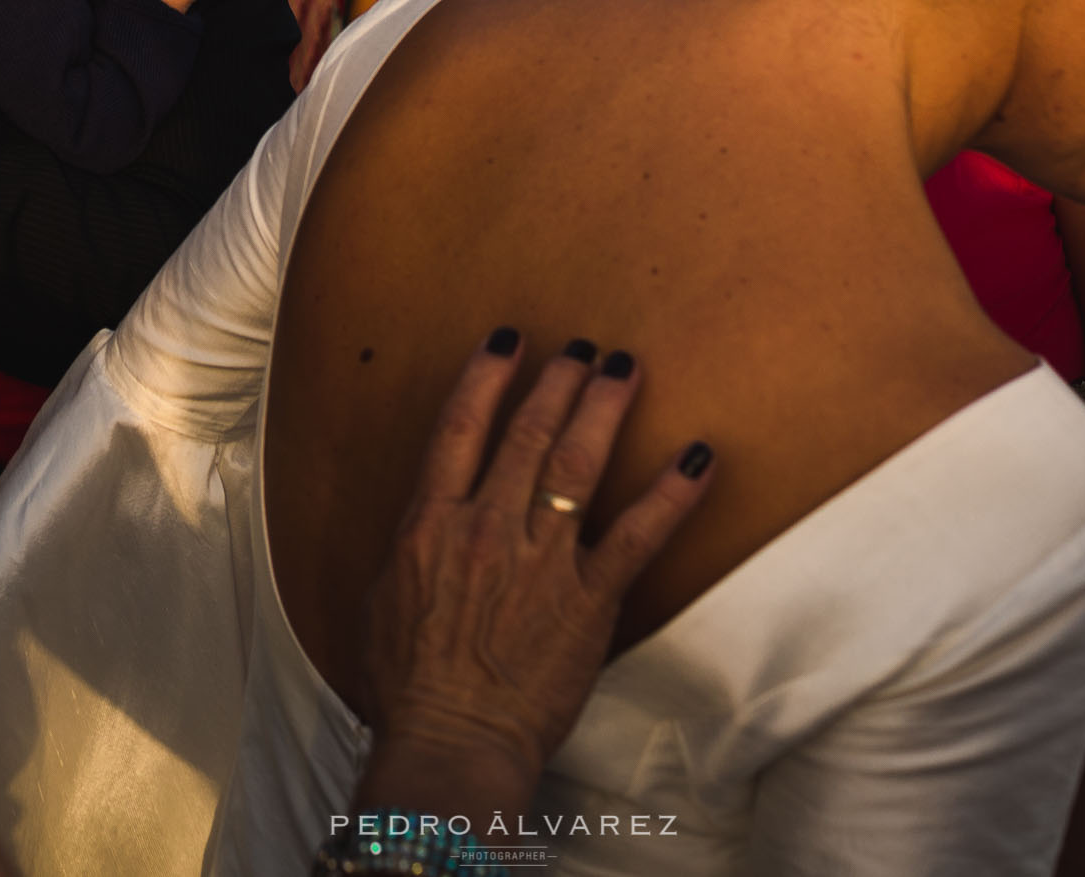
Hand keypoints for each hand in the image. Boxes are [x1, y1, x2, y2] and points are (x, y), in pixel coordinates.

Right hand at [354, 332, 714, 819]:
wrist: (449, 742)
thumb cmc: (407, 688)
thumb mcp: (383, 602)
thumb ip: (411, 550)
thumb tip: (426, 522)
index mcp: (430, 525)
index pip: (460, 429)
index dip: (486, 378)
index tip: (508, 342)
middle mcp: (486, 527)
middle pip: (527, 433)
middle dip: (557, 381)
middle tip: (583, 348)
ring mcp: (540, 560)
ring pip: (576, 464)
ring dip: (603, 409)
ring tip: (624, 369)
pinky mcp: (588, 597)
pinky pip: (640, 534)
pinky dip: (673, 492)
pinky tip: (700, 456)